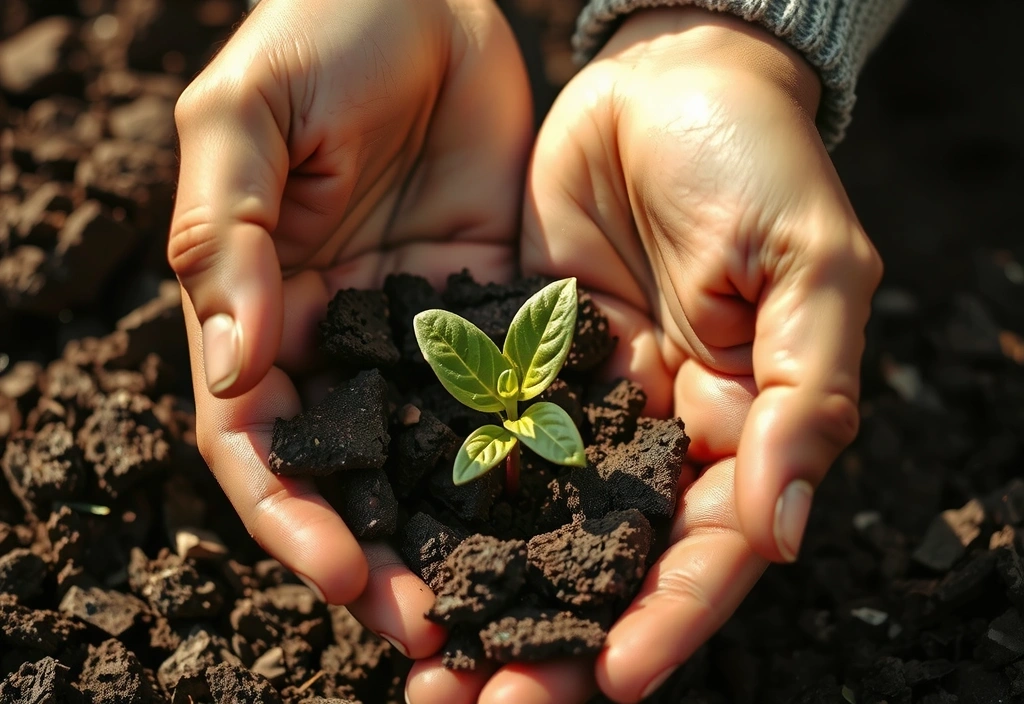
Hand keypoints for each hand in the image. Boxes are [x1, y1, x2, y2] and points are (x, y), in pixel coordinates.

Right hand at [168, 0, 531, 657]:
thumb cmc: (317, 33)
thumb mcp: (247, 117)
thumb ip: (230, 234)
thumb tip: (236, 365)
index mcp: (258, 307)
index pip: (260, 439)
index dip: (292, 515)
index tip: (344, 573)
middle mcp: (338, 338)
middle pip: (350, 472)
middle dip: (383, 556)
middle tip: (434, 633)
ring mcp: (420, 331)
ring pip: (433, 455)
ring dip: (460, 533)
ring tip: (504, 605)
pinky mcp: (496, 308)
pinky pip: (511, 393)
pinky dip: (527, 458)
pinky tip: (566, 511)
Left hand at [404, 8, 880, 702]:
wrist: (666, 77)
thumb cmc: (758, 162)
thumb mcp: (809, 269)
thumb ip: (804, 396)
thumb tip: (779, 532)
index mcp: (741, 426)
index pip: (708, 549)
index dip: (666, 618)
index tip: (607, 676)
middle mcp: (654, 432)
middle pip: (608, 558)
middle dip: (553, 636)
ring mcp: (579, 401)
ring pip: (532, 519)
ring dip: (486, 592)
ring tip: (425, 660)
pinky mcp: (516, 360)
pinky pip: (476, 441)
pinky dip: (442, 498)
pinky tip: (395, 546)